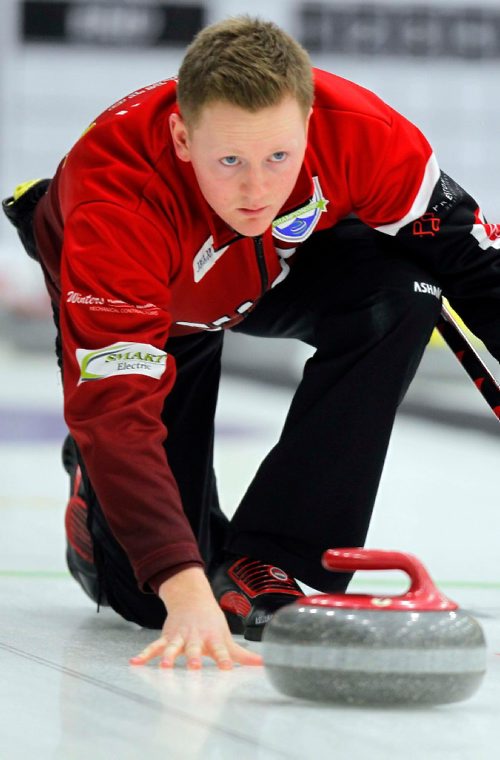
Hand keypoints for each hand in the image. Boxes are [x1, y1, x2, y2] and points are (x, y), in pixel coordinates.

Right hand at [129, 567, 262, 669]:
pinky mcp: (166, 637)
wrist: (191, 598)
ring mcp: (180, 637)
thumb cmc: (211, 622)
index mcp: (212, 638)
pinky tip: (135, 662)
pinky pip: (154, 647)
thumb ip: (242, 655)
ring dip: (169, 656)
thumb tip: (264, 665)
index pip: (220, 651)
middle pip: (195, 649)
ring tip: (165, 666)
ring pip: (173, 647)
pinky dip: (145, 654)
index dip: (224, 660)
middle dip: (194, 658)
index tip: (227, 669)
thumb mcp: (226, 637)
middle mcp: (196, 637)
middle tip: (194, 667)